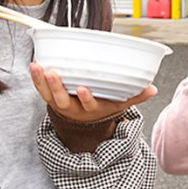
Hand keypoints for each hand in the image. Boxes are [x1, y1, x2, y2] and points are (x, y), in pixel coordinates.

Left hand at [29, 63, 156, 122]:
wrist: (83, 123)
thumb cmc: (104, 106)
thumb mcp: (120, 104)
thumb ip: (136, 96)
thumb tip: (153, 89)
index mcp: (91, 110)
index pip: (88, 105)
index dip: (85, 97)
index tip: (83, 87)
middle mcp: (73, 109)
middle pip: (62, 100)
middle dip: (57, 87)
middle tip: (53, 73)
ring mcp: (59, 104)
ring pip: (47, 95)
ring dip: (41, 81)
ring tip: (38, 66)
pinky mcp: (49, 99)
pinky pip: (40, 90)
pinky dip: (36, 79)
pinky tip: (34, 65)